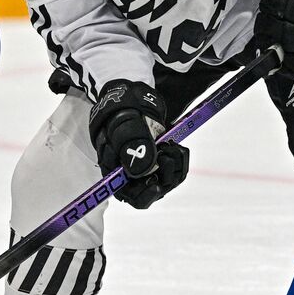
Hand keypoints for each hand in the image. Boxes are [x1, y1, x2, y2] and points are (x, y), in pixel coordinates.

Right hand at [88, 80, 189, 208]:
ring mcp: (146, 168)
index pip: (127, 194)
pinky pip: (174, 170)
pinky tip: (176, 146)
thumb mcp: (125, 123)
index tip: (158, 185)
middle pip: (151, 190)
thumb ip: (132, 145)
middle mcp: (130, 173)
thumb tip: (142, 171)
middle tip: (168, 152)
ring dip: (175, 165)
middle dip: (165, 175)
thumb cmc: (122, 111)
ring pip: (166, 180)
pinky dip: (179, 160)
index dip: (143, 195)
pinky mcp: (159, 162)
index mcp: (114, 168)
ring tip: (172, 145)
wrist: (133, 99)